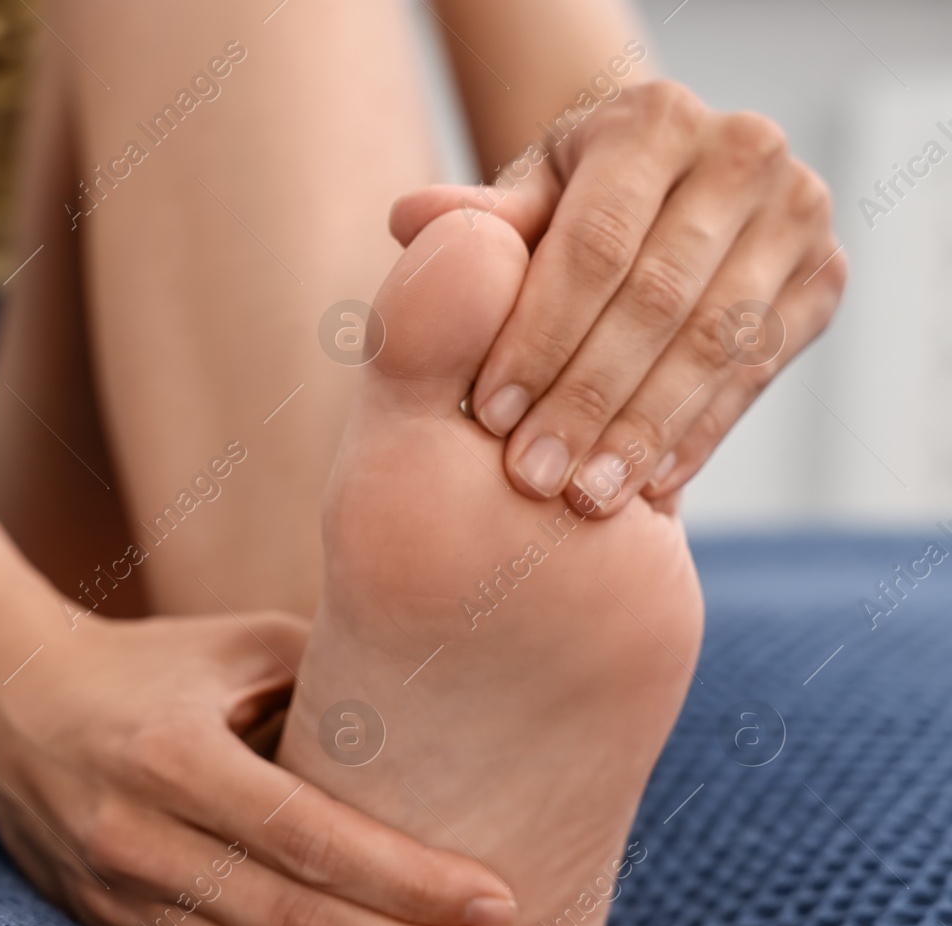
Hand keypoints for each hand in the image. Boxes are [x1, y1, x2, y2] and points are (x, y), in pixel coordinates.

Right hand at [0, 612, 532, 925]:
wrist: (4, 704)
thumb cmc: (149, 665)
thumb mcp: (234, 645)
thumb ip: (330, 672)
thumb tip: (446, 714)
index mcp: (171, 753)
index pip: (304, 835)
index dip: (404, 879)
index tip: (496, 901)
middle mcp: (135, 835)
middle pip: (289, 923)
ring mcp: (115, 898)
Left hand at [389, 80, 845, 515]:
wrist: (665, 199)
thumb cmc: (573, 206)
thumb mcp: (524, 204)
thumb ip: (474, 223)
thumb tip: (409, 218)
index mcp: (653, 120)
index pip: (592, 245)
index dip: (541, 334)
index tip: (490, 414)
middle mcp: (742, 153)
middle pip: (656, 299)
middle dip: (587, 397)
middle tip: (532, 475)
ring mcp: (797, 215)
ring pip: (714, 343)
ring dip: (644, 430)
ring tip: (585, 496)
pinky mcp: (824, 279)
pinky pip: (757, 372)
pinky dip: (697, 434)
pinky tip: (646, 486)